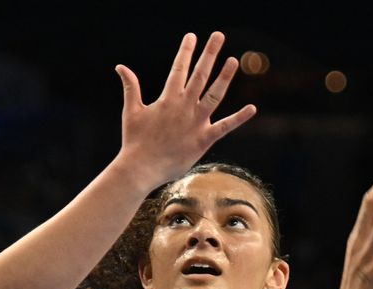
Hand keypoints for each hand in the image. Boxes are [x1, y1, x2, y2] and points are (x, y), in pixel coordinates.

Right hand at [114, 32, 257, 190]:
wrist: (140, 168)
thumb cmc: (135, 141)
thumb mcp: (131, 111)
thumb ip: (130, 87)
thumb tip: (120, 67)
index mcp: (168, 99)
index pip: (178, 69)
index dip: (186, 51)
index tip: (192, 36)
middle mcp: (184, 107)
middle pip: (200, 75)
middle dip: (209, 53)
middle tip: (219, 35)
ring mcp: (195, 122)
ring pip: (214, 95)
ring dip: (225, 77)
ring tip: (233, 60)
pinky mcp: (203, 140)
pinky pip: (225, 127)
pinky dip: (239, 118)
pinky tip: (252, 108)